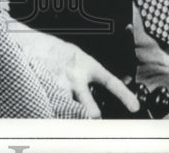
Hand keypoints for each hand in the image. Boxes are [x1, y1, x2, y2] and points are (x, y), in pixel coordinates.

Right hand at [12, 27, 138, 117]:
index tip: (135, 107)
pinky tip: (54, 114)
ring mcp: (60, 86)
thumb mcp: (79, 57)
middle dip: (92, 114)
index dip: (124, 94)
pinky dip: (56, 114)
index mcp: (87, 66)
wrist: (33, 44)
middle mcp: (75, 77)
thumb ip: (92, 74)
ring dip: (73, 116)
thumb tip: (114, 85)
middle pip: (87, 103)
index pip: (111, 81)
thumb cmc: (58, 52)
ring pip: (70, 109)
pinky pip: (53, 108)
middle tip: (96, 119)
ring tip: (72, 123)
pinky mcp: (45, 91)